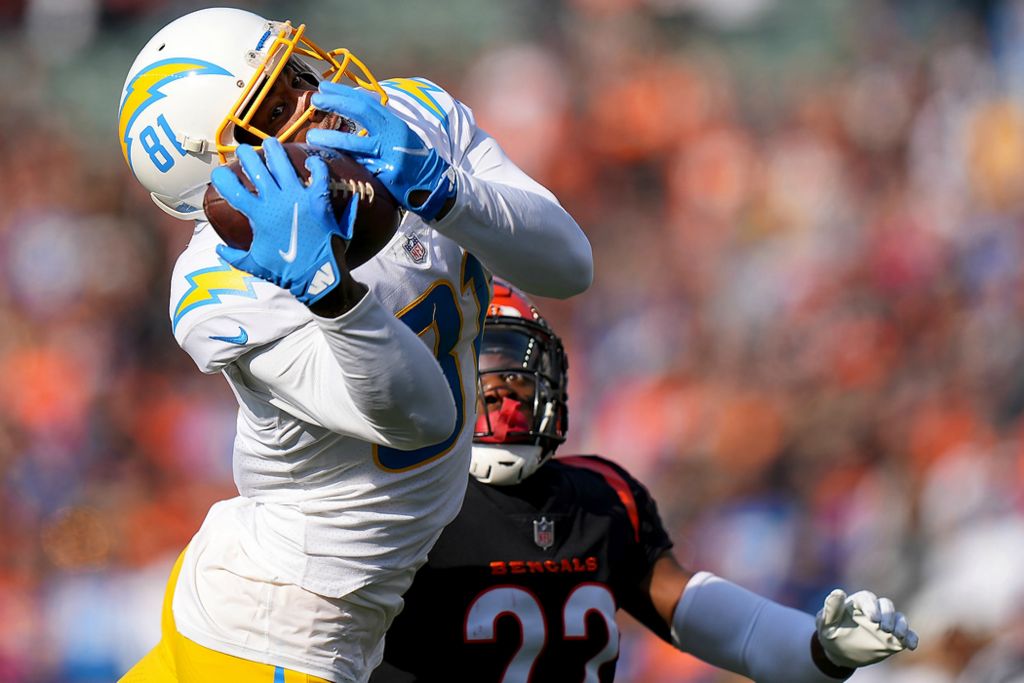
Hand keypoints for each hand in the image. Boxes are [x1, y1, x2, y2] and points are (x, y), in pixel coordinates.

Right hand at [211, 138, 357, 305]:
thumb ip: (235, 256)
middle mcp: (276, 201)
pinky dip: (315, 165)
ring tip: (271, 143)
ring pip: (283, 164)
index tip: (220, 172)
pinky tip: (311, 160)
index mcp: (258, 215)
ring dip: (275, 151)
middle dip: (248, 156)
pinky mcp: (319, 200)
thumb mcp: (255, 265)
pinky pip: (318, 175)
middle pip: (257, 169)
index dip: (222, 177)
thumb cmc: (287, 272)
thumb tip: (219, 249)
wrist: (318, 277)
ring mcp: (298, 198)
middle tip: (244, 150)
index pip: (232, 189)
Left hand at [306, 81, 456, 220]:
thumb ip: (379, 125)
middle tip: (315, 100)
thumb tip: (351, 109)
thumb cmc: (412, 159)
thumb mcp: (400, 136)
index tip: (324, 87)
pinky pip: (359, 168)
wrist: (434, 185)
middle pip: (361, 113)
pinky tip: (327, 161)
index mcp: (395, 124)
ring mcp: (389, 156)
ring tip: (311, 137)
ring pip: (354, 145)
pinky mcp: (386, 176)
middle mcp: (393, 135)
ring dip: (330, 139)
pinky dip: (342, 163)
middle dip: (336, 104)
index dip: (344, 92)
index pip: (366, 102)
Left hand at [815, 589, 918, 668]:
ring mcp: (885, 624)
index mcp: (857, 603)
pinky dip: (911, 638)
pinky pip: (907, 634)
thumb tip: (838, 592)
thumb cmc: (830, 632)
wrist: (839, 650)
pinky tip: (911, 646)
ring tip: (898, 636)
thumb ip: (831, 608)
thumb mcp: (826, 622)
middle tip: (884, 628)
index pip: (867, 598)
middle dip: (888, 615)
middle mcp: (874, 610)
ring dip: (901, 625)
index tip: (873, 618)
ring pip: (898, 618)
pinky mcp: (894, 638)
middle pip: (886, 605)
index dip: (872, 606)